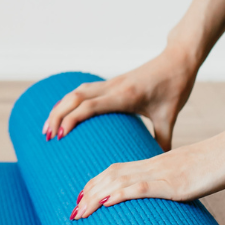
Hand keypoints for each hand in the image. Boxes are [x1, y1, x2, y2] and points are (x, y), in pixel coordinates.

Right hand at [43, 47, 197, 149]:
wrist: (178, 60)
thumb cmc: (175, 87)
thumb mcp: (169, 117)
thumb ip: (162, 141)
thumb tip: (158, 164)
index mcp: (126, 95)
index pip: (90, 106)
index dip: (72, 119)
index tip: (60, 136)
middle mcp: (114, 86)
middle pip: (75, 97)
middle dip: (57, 115)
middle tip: (46, 136)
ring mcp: (111, 82)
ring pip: (76, 91)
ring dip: (60, 107)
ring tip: (48, 127)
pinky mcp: (112, 81)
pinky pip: (84, 89)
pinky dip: (70, 100)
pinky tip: (63, 111)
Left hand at [70, 129, 224, 218]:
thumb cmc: (220, 162)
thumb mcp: (193, 176)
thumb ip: (178, 185)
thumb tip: (172, 198)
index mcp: (156, 163)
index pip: (117, 170)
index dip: (97, 184)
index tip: (83, 198)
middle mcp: (153, 166)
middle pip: (111, 175)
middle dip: (89, 193)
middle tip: (73, 212)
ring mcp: (162, 173)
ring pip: (119, 181)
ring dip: (96, 197)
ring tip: (79, 212)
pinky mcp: (174, 183)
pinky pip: (141, 187)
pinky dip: (120, 194)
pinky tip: (105, 202)